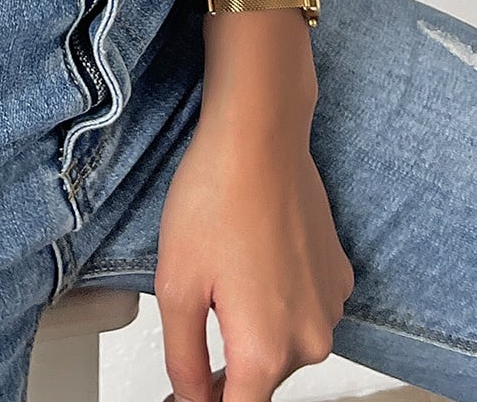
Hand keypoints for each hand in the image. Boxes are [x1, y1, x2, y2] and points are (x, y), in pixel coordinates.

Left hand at [155, 106, 355, 401]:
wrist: (259, 137)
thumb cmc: (216, 197)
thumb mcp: (176, 285)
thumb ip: (183, 357)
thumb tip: (191, 399)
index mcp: (267, 351)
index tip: (185, 395)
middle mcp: (310, 339)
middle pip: (260, 379)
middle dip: (226, 363)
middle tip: (196, 315)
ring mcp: (330, 307)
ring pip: (283, 342)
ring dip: (253, 325)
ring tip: (223, 271)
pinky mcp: (338, 277)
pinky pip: (303, 307)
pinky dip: (277, 296)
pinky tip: (252, 257)